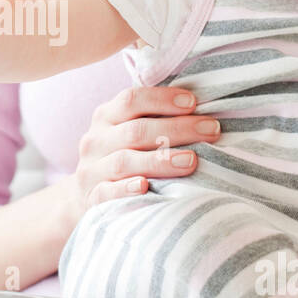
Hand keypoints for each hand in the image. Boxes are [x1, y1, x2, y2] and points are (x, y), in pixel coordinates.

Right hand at [63, 86, 223, 225]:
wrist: (86, 194)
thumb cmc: (124, 156)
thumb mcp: (128, 131)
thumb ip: (154, 118)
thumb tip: (202, 107)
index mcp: (106, 116)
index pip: (131, 100)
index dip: (162, 99)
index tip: (194, 103)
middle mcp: (95, 140)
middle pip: (135, 131)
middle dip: (177, 129)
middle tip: (211, 130)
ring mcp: (91, 170)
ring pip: (124, 161)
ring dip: (160, 160)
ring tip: (191, 160)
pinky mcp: (91, 198)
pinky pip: (107, 192)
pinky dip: (126, 189)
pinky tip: (146, 186)